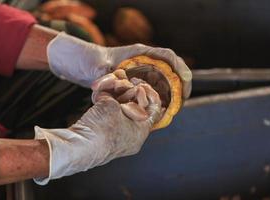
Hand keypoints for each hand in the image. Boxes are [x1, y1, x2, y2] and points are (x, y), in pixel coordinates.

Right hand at [33, 71, 160, 184]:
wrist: (76, 147)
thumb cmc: (101, 130)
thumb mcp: (113, 106)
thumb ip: (117, 96)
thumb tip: (112, 94)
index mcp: (141, 131)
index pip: (154, 109)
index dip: (149, 93)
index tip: (139, 83)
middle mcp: (131, 134)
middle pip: (135, 105)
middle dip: (127, 89)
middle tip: (122, 81)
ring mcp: (116, 133)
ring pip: (119, 106)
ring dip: (113, 92)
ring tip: (106, 85)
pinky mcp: (102, 132)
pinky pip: (107, 112)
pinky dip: (103, 100)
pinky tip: (97, 91)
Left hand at [47, 32, 191, 97]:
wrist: (84, 64)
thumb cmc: (92, 61)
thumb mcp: (98, 68)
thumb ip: (105, 76)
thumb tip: (110, 88)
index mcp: (141, 53)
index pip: (167, 56)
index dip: (180, 68)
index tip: (185, 81)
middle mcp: (145, 62)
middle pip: (171, 70)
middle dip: (181, 84)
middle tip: (182, 102)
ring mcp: (143, 71)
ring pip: (165, 81)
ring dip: (172, 93)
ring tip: (174, 109)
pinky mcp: (139, 81)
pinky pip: (155, 88)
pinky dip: (160, 98)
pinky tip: (159, 110)